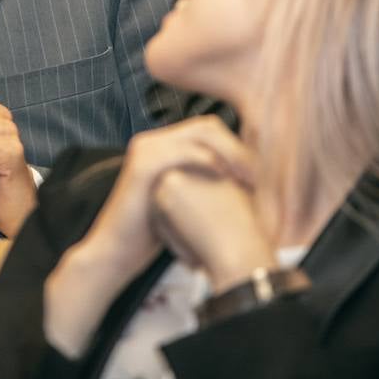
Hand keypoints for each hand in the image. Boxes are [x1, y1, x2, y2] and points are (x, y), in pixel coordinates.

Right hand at [75, 116, 256, 288]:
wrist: (117, 252)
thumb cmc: (152, 231)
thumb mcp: (182, 200)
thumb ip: (204, 181)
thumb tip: (244, 180)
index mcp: (162, 146)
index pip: (210, 129)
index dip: (238, 146)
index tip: (261, 173)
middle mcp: (153, 141)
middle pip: (207, 126)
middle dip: (238, 146)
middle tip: (261, 173)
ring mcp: (145, 149)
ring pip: (200, 133)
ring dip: (231, 152)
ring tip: (250, 176)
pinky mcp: (142, 165)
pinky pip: (184, 151)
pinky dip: (209, 160)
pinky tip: (225, 175)